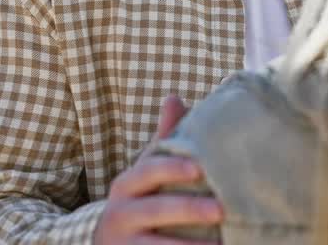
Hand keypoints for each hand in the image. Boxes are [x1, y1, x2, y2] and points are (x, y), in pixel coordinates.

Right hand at [93, 95, 223, 243]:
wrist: (107, 242)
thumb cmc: (139, 199)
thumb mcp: (146, 171)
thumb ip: (163, 140)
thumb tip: (173, 98)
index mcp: (128, 184)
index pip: (149, 171)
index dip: (172, 168)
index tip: (199, 169)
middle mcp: (120, 212)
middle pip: (155, 209)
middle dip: (188, 210)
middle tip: (221, 210)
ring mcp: (125, 242)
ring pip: (156, 244)